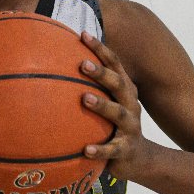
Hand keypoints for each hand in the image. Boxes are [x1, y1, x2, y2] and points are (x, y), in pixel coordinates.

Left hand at [80, 31, 150, 181]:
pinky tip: (86, 149)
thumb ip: (89, 85)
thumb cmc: (113, 124)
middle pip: (119, 84)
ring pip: (118, 113)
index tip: (83, 34)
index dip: (100, 49)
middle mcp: (130, 105)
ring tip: (84, 98)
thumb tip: (54, 67)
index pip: (114, 64)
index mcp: (125, 90)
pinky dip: (100, 149)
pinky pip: (113, 149)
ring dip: (102, 105)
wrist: (139, 158)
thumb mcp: (108, 102)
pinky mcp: (126, 149)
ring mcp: (130, 127)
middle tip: (82, 64)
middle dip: (101, 73)